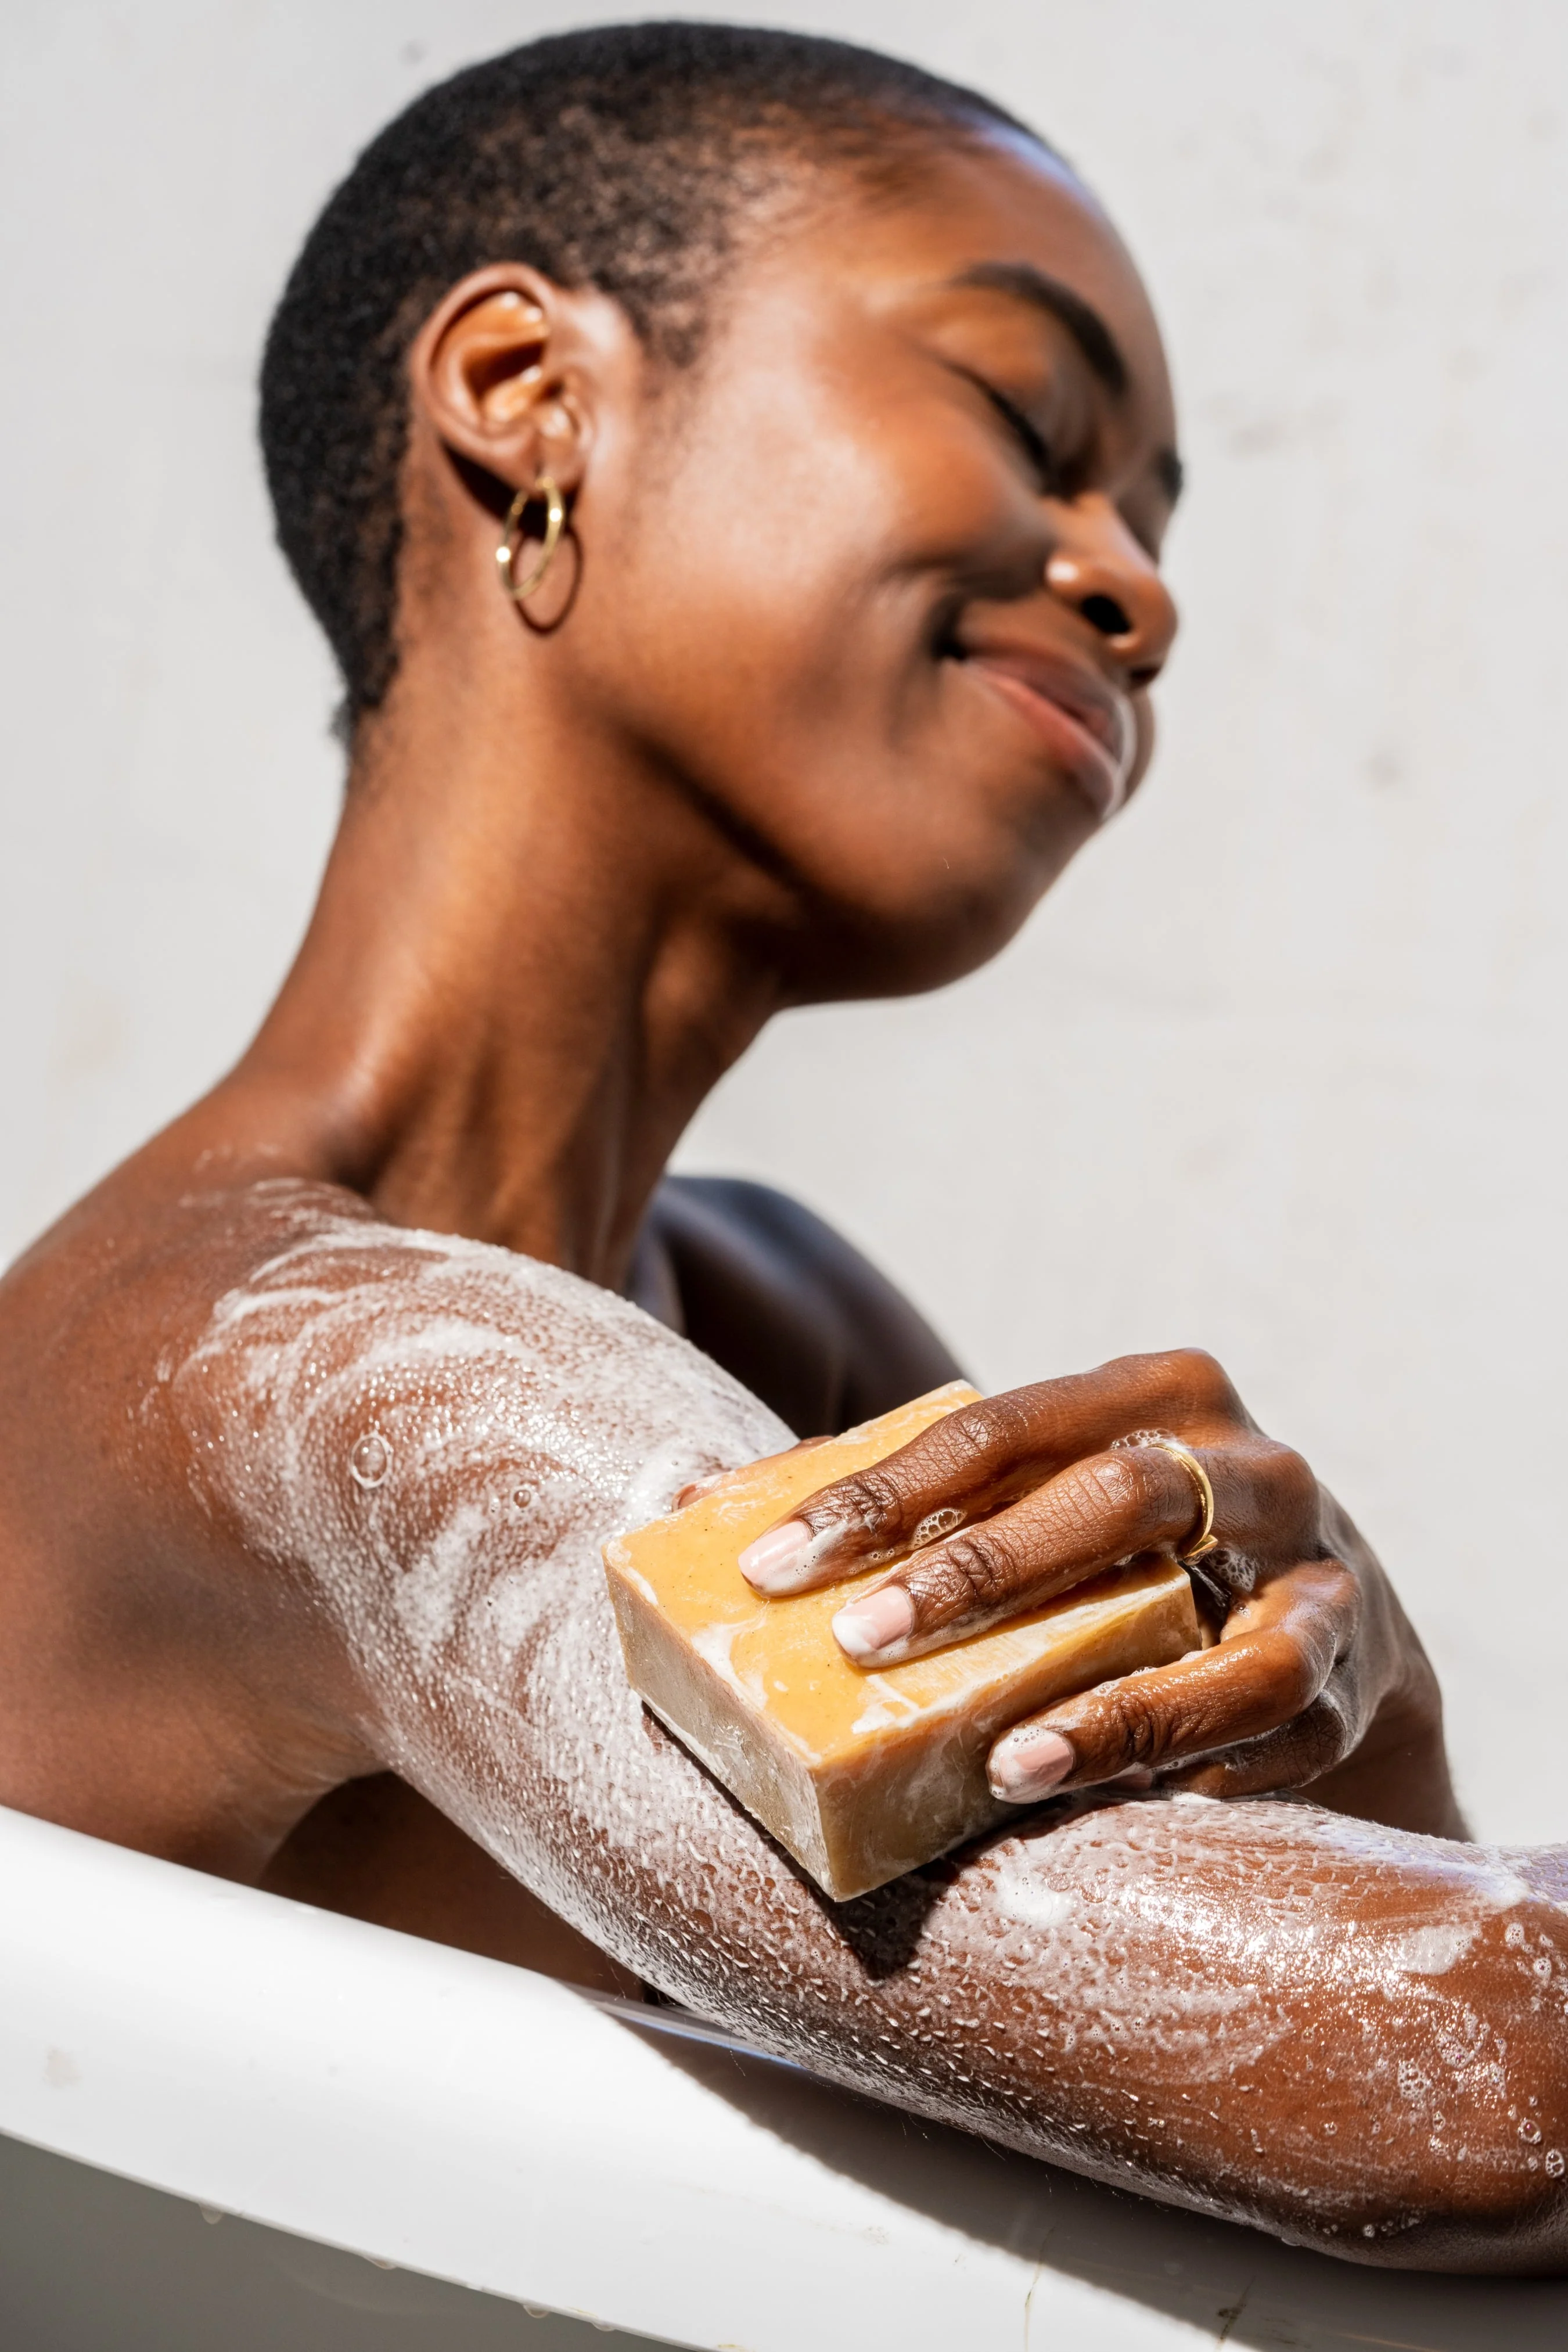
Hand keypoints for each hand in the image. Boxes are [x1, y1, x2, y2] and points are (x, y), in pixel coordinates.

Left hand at [737, 1351, 1461, 1834]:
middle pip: (1112, 1496)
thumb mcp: (1045, 1504)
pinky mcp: (1345, 1678)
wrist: (1331, 1634)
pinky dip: (1184, 1764)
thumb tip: (682, 1499)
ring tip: (1000, 1757)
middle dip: (978, 1567)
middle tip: (858, 1638)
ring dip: (1107, 1698)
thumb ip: (905, 1501)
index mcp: (1150, 1394)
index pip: (999, 1426)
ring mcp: (1315, 1570)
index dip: (882, 1489)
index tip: (771, 1562)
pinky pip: (1270, 1726)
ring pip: (1222, 1631)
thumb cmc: (1137, 1557)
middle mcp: (1246, 1463)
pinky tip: (1099, 1798)